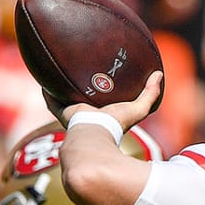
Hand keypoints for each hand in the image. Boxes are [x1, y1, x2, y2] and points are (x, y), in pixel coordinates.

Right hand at [47, 70, 163, 131]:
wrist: (96, 135)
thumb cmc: (117, 125)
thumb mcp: (138, 108)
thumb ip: (150, 94)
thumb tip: (159, 74)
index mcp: (104, 114)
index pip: (103, 101)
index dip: (104, 91)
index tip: (104, 77)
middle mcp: (88, 113)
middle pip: (84, 97)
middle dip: (82, 85)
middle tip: (82, 69)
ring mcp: (73, 113)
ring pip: (66, 97)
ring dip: (63, 86)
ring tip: (60, 69)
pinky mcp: (62, 112)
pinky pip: (51, 99)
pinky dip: (47, 90)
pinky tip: (44, 78)